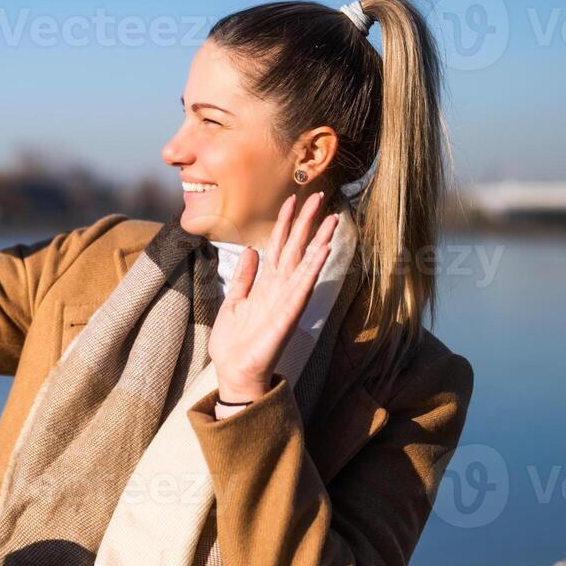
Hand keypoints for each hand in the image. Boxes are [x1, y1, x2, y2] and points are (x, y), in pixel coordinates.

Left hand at [207, 191, 339, 402]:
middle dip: (307, 222)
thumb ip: (244, 277)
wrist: (233, 370)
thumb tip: (250, 251)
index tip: (292, 198)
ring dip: (319, 240)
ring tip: (332, 217)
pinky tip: (324, 249)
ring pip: (306, 263)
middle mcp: (280, 288)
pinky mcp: (289, 315)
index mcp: (266, 284)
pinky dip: (314, 268)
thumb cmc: (234, 341)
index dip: (284, 222)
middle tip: (320, 195)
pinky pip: (304, 287)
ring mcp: (287, 300)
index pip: (278, 245)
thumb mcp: (234, 301)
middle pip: (296, 248)